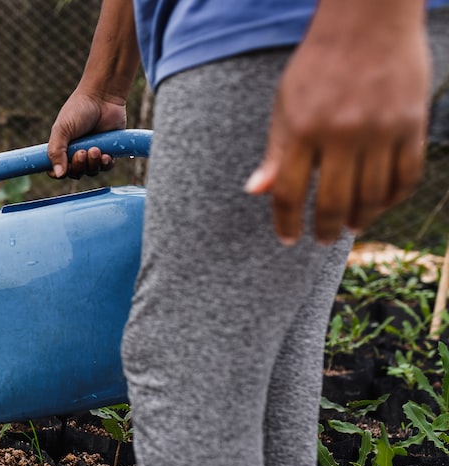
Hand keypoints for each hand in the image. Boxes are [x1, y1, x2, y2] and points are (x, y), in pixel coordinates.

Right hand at [47, 92, 127, 178]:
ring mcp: (93, 153)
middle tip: (82, 153)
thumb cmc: (79, 110)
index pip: (55, 170)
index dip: (58, 173)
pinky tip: (105, 155)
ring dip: (92, 164)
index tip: (63, 168)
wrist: (103, 97)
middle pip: (75, 173)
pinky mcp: (109, 150)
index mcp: (61, 148)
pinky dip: (105, 164)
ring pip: (91, 171)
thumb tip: (58, 174)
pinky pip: (106, 167)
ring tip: (95, 149)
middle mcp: (76, 152)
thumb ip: (56, 151)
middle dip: (78, 166)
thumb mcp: (61, 129)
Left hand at [245, 0, 430, 244]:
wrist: (367, 22)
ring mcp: (380, 130)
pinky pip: (406, 176)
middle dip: (325, 229)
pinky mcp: (411, 124)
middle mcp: (341, 134)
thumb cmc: (318, 65)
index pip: (290, 193)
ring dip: (361, 219)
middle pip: (334, 203)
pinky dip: (393, 198)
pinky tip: (381, 205)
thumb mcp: (285, 105)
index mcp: (302, 129)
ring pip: (372, 196)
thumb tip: (257, 192)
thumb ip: (277, 151)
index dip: (286, 222)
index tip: (287, 238)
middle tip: (322, 240)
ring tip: (351, 227)